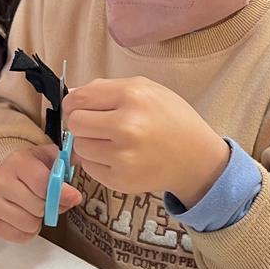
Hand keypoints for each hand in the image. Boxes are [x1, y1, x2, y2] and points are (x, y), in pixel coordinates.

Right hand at [0, 144, 81, 243]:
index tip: (73, 196)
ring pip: (30, 224)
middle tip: (48, 201)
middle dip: (50, 206)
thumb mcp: (49, 158)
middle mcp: (0, 180)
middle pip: (38, 207)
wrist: (3, 174)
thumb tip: (79, 176)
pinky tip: (25, 217)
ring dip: (38, 220)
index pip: (43, 184)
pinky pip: (20, 237)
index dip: (62, 194)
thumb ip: (66, 163)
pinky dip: (28, 232)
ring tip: (35, 208)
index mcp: (17, 160)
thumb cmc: (32, 168)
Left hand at [63, 77, 229, 208]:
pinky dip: (98, 162)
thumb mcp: (147, 89)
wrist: (196, 157)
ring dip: (90, 144)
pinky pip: (89, 168)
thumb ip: (107, 88)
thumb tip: (73, 96)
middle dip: (82, 124)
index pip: (79, 99)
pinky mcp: (121, 180)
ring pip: (80, 147)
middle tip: (98, 126)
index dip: (74, 104)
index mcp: (132, 96)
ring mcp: (123, 156)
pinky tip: (118, 157)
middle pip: (75, 123)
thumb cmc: (171, 118)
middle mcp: (126, 126)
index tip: (80, 108)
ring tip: (112, 142)